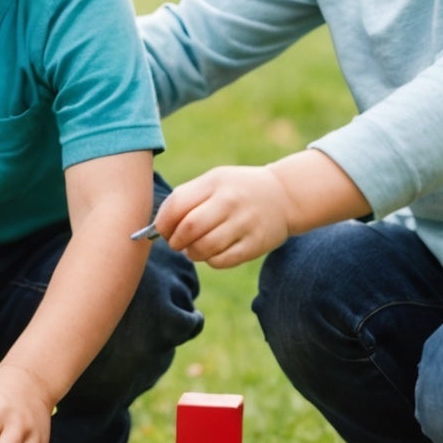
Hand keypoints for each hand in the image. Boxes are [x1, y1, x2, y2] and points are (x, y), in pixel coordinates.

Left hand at [152, 165, 293, 267]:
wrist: (284, 196)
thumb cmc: (238, 190)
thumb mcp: (215, 181)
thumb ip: (187, 198)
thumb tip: (158, 226)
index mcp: (215, 182)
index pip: (177, 205)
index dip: (163, 223)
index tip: (162, 229)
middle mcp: (230, 201)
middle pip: (189, 229)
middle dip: (175, 241)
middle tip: (176, 243)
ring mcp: (244, 223)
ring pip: (204, 248)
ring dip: (191, 253)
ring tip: (193, 248)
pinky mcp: (255, 244)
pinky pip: (221, 261)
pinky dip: (210, 260)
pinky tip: (212, 253)